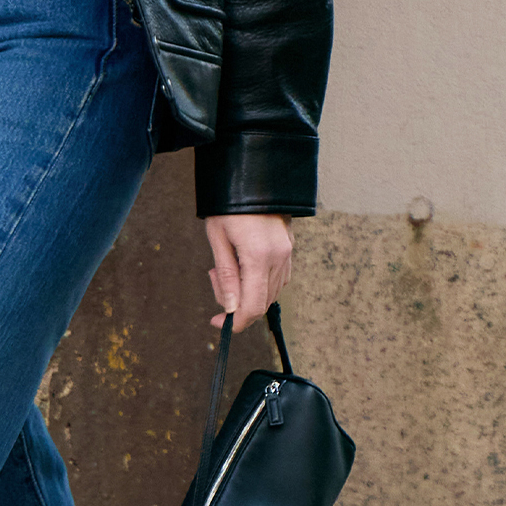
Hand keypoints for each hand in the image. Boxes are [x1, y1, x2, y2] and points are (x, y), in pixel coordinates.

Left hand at [203, 213, 293, 330]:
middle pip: (261, 302)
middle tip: (215, 277)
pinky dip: (258, 282)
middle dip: (235, 302)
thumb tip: (230, 307)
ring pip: (270, 292)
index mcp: (259, 256)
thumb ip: (226, 276)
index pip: (253, 305)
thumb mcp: (218, 240)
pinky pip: (276, 279)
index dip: (236, 321)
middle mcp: (279, 258)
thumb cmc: (229, 208)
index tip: (218, 324)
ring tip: (226, 266)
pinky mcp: (290, 250)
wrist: (254, 182)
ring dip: (246, 291)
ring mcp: (288, 255)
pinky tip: (242, 266)